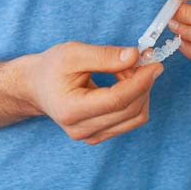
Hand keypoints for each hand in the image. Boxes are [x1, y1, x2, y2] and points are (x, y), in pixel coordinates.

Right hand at [25, 41, 163, 144]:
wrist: (35, 86)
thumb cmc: (51, 67)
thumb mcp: (72, 53)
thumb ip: (104, 55)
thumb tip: (135, 56)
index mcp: (72, 110)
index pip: (117, 100)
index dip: (140, 82)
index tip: (155, 64)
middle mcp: (82, 130)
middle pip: (130, 110)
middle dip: (142, 83)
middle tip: (138, 59)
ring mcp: (91, 137)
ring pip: (134, 117)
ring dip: (139, 91)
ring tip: (125, 69)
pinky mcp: (99, 135)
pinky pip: (129, 120)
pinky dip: (133, 99)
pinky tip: (122, 82)